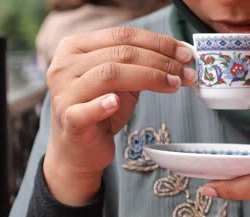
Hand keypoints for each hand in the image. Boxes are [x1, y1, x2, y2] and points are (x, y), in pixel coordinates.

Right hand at [44, 27, 195, 205]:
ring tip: (174, 85)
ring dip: (149, 77)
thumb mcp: (121, 81)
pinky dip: (102, 105)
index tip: (184, 53)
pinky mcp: (68, 120)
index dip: (158, 42)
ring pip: (109, 74)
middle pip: (121, 54)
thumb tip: (180, 56)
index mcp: (77, 47)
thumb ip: (140, 65)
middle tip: (186, 72)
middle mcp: (65, 65)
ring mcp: (64, 93)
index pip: (123, 36)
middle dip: (161, 61)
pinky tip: (116, 103)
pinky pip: (84, 110)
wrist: (79, 148)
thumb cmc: (101, 110)